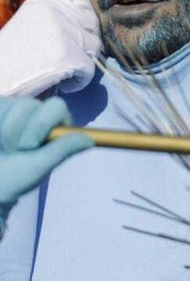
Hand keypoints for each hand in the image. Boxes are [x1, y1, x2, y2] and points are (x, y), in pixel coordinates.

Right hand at [0, 0, 102, 97]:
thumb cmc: (10, 58)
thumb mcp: (31, 25)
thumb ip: (57, 19)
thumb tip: (91, 26)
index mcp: (44, 1)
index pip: (80, 0)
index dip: (83, 19)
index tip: (75, 34)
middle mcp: (57, 12)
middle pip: (93, 24)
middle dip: (86, 41)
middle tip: (69, 57)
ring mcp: (66, 33)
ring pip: (95, 47)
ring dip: (83, 61)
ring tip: (61, 71)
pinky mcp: (71, 56)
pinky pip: (90, 69)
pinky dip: (79, 81)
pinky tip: (60, 84)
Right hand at [0, 98, 91, 220]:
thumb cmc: (14, 177)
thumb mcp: (39, 166)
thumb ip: (63, 150)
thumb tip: (90, 139)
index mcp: (53, 126)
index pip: (56, 107)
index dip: (42, 122)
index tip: (30, 145)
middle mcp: (35, 114)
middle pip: (30, 103)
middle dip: (18, 128)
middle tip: (14, 150)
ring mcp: (13, 110)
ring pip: (11, 104)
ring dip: (5, 130)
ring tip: (3, 148)